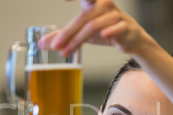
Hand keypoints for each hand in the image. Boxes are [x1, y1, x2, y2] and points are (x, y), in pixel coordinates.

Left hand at [39, 0, 154, 55]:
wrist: (130, 39)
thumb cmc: (105, 30)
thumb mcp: (82, 32)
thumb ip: (63, 36)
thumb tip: (42, 44)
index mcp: (92, 1)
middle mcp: (103, 5)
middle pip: (82, 18)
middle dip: (67, 33)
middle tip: (54, 46)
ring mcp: (115, 15)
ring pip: (93, 26)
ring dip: (78, 40)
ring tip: (66, 52)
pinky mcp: (125, 27)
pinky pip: (116, 28)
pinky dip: (109, 31)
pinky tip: (103, 36)